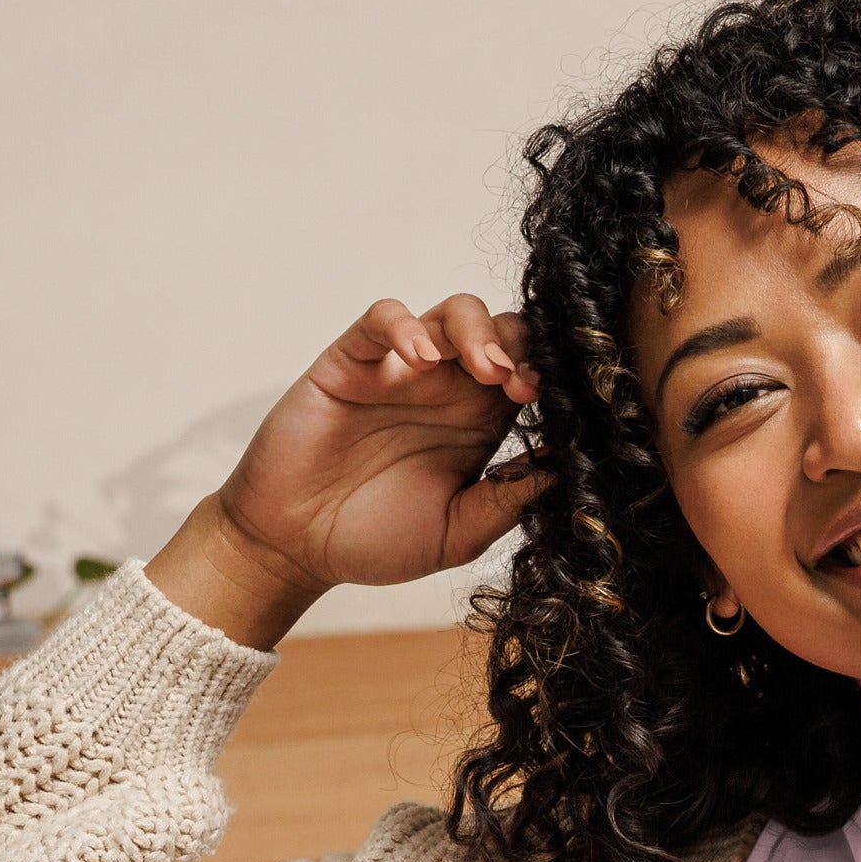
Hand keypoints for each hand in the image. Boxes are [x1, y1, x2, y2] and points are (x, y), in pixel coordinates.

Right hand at [151, 294, 544, 646]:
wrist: (296, 547)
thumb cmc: (374, 541)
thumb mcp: (457, 534)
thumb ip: (505, 503)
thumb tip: (564, 473)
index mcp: (479, 426)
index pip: (529, 377)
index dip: (547, 381)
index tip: (553, 406)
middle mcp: (447, 390)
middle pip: (502, 333)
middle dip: (522, 348)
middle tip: (522, 385)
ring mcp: (400, 371)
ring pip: (452, 314)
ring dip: (478, 331)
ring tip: (486, 369)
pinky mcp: (352, 362)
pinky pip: (381, 319)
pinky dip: (405, 326)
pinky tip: (419, 358)